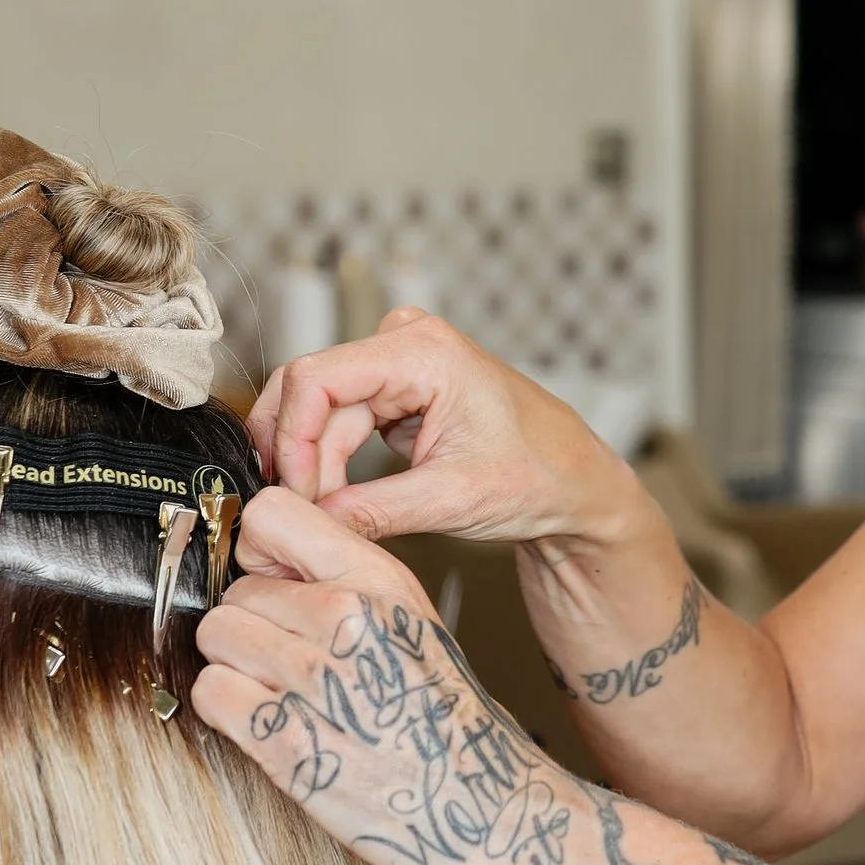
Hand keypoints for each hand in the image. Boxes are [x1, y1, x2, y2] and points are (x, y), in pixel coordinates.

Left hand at [194, 490, 581, 864]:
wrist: (485, 806)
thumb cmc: (445, 718)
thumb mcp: (411, 619)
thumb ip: (343, 579)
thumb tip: (266, 559)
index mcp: (380, 580)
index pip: (269, 515)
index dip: (259, 552)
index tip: (274, 582)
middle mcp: (347, 619)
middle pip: (236, 588)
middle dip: (252, 623)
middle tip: (290, 660)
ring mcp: (316, 682)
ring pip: (216, 636)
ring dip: (236, 666)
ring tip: (282, 692)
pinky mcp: (287, 744)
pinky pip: (211, 693)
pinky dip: (227, 710)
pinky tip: (269, 723)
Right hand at [249, 313, 643, 552]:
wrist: (572, 480)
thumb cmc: (538, 475)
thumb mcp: (452, 500)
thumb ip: (373, 511)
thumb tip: (308, 522)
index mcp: (423, 351)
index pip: (316, 377)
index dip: (292, 438)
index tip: (295, 493)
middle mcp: (405, 342)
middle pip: (310, 392)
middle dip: (298, 454)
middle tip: (299, 511)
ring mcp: (398, 363)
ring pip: (318, 410)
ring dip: (312, 463)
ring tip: (322, 515)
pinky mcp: (394, 390)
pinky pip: (338, 420)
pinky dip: (328, 460)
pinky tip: (332, 498)